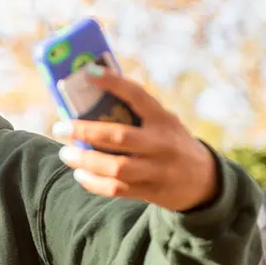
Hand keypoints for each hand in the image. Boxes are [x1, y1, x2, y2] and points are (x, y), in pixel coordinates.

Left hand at [51, 64, 218, 211]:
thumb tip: (89, 98)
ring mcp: (158, 170)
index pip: (139, 96)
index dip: (115, 83)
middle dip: (85, 131)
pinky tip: (79, 174)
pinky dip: (93, 183)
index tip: (90, 73)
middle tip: (59, 127)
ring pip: (116, 167)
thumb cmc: (171, 143)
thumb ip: (135, 114)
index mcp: (164, 120)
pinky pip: (117, 189)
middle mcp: (162, 144)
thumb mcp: (163, 123)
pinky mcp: (151, 191)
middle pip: (119, 137)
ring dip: (85, 161)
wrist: (206, 182)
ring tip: (65, 153)